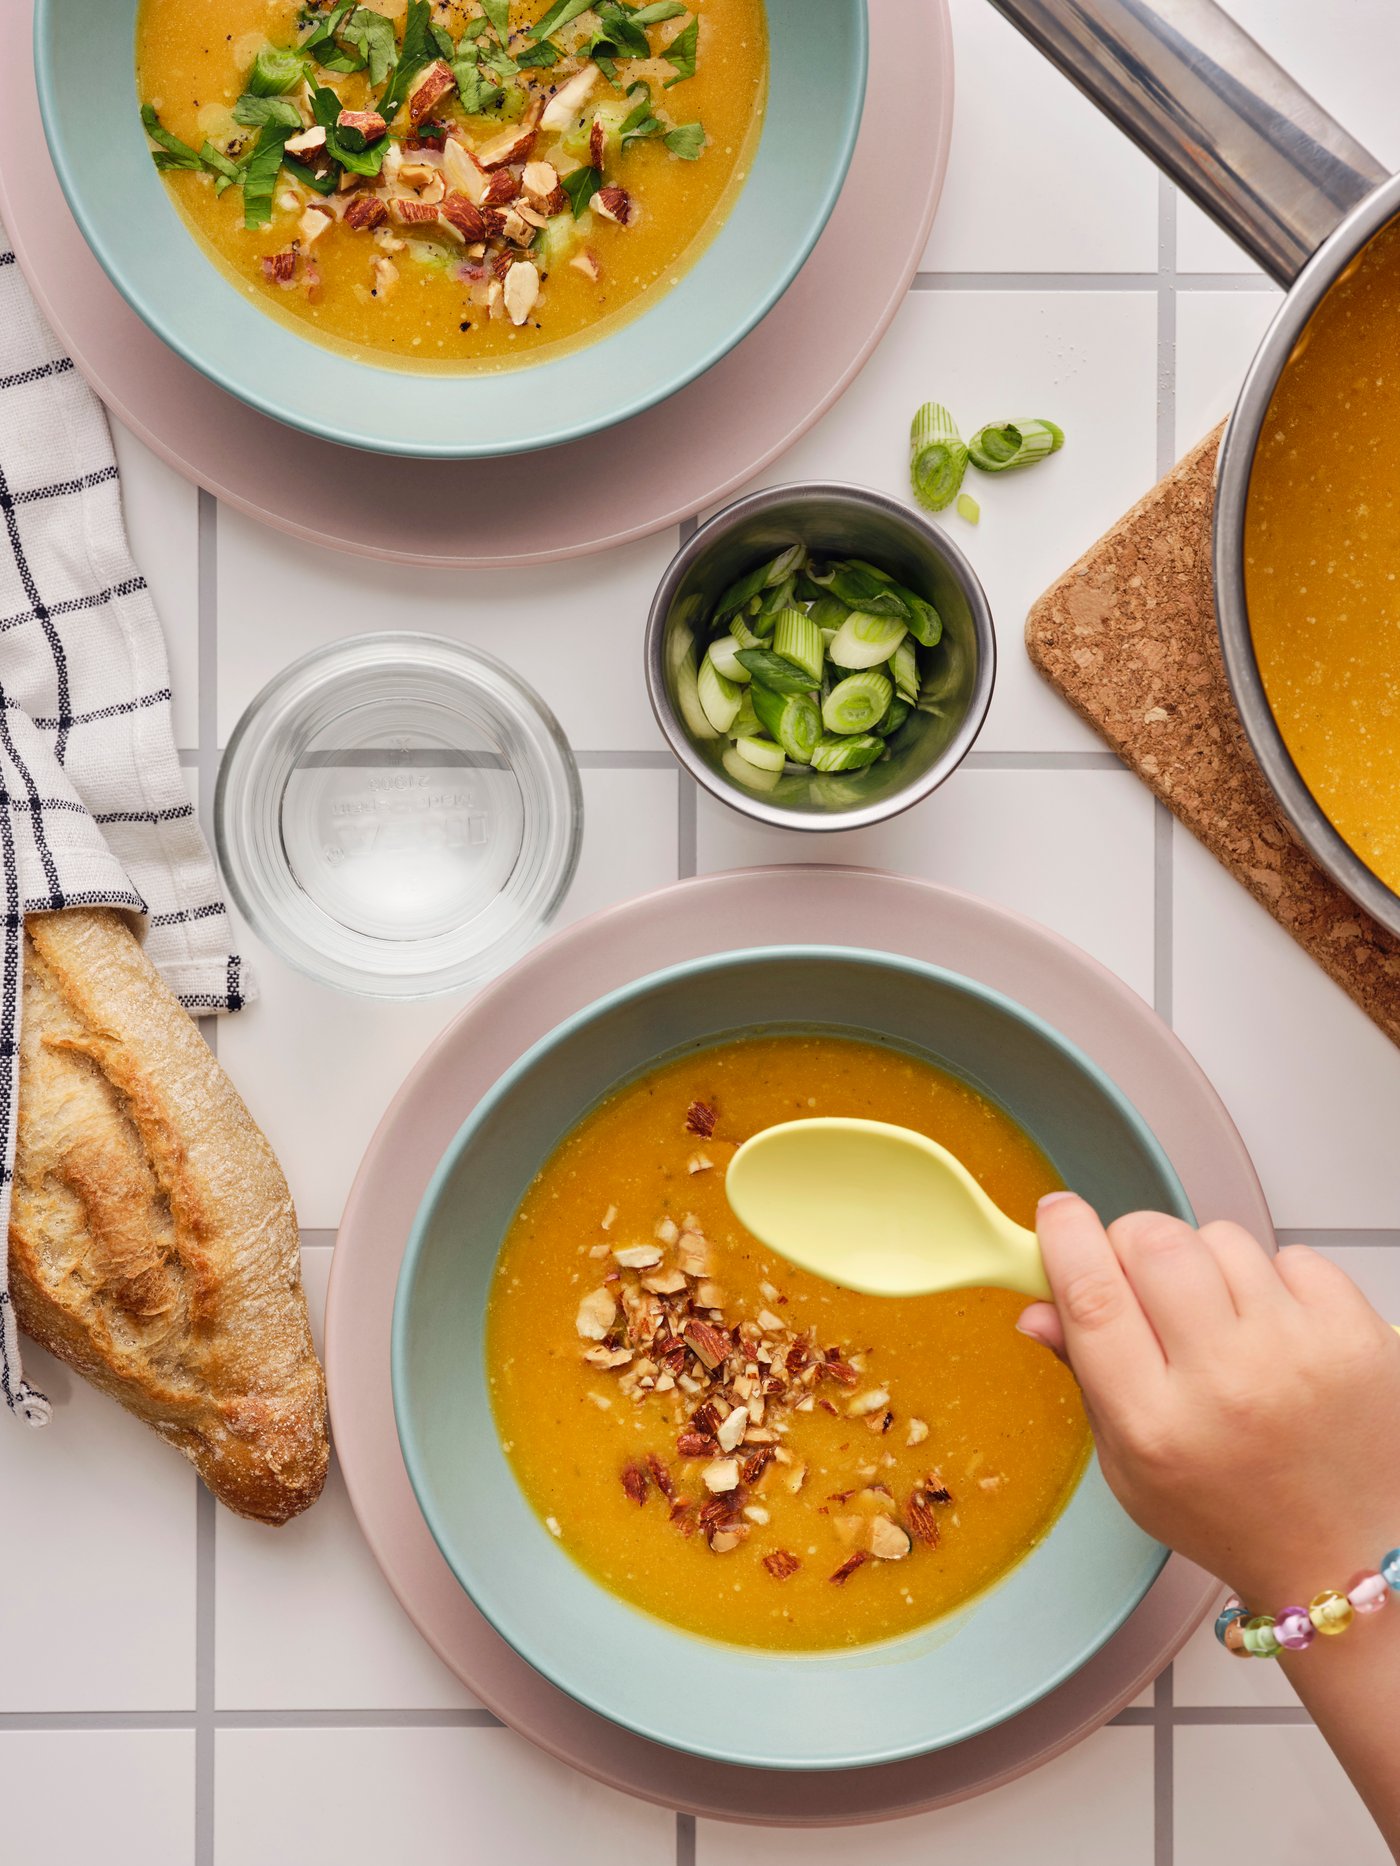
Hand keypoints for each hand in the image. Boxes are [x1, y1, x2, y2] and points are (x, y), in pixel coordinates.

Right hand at [1017, 1196, 1399, 1607]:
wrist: (1347, 1555)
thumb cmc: (1235, 1517)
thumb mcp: (1130, 1469)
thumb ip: (1085, 1378)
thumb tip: (1038, 1306)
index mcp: (1157, 1426)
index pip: (1093, 1296)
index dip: (1065, 1238)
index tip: (1058, 1215)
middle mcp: (1227, 1385)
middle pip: (1152, 1242)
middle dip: (1131, 1242)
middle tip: (1140, 1276)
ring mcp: (1298, 1353)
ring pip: (1219, 1237)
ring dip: (1204, 1262)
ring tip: (1220, 1319)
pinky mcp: (1355, 1335)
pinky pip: (1289, 1254)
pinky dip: (1271, 1280)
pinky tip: (1274, 1331)